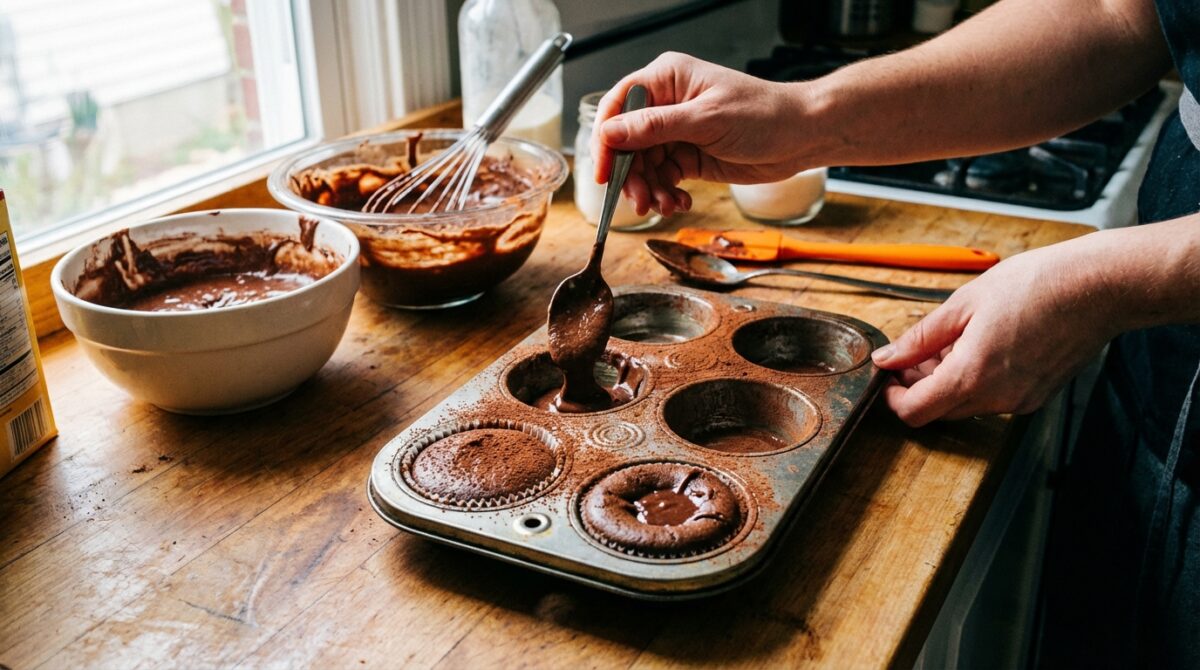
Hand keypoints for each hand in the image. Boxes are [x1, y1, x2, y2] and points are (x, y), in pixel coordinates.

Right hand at [591, 53, 808, 216]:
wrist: (801, 137)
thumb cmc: (763, 114)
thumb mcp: (704, 120)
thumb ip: (654, 128)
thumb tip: (611, 133)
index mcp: (667, 79)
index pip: (619, 106)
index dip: (606, 140)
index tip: (604, 171)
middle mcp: (667, 104)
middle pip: (628, 142)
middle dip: (632, 174)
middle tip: (639, 200)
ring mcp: (677, 131)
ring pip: (644, 165)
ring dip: (650, 189)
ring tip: (664, 205)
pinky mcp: (689, 156)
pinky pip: (664, 177)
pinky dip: (666, 193)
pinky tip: (679, 202)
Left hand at [871, 239, 1120, 426]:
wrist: (1098, 287)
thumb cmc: (1035, 286)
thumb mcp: (963, 304)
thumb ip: (920, 338)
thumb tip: (888, 357)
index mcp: (971, 376)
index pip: (914, 412)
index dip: (893, 397)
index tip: (889, 374)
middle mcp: (997, 399)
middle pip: (939, 410)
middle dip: (920, 384)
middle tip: (919, 350)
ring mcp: (1020, 401)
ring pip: (966, 404)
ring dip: (948, 380)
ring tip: (956, 339)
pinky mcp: (1037, 395)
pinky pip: (994, 398)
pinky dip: (977, 380)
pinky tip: (983, 344)